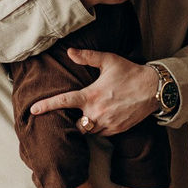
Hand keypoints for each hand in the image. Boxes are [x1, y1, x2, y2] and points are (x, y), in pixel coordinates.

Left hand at [28, 48, 155, 134]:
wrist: (154, 89)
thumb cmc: (130, 73)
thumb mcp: (109, 60)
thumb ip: (88, 57)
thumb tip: (70, 52)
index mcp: (91, 95)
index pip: (63, 102)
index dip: (46, 106)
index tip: (33, 110)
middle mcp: (97, 112)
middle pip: (75, 125)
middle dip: (74, 121)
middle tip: (78, 113)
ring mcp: (107, 124)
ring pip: (88, 131)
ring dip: (87, 125)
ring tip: (94, 114)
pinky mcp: (117, 131)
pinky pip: (101, 135)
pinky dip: (99, 128)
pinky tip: (105, 118)